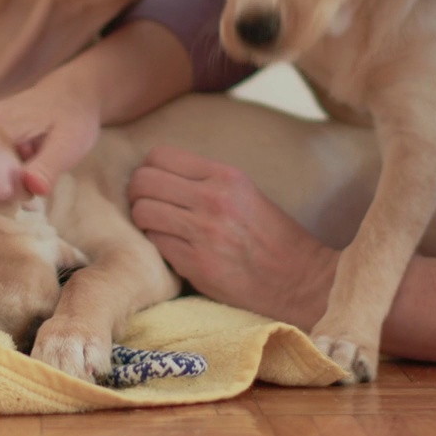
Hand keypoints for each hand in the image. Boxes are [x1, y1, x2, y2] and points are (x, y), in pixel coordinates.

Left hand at [126, 146, 337, 328]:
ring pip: (143, 212)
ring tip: (158, 227)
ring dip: (144, 221)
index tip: (154, 183)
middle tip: (146, 205)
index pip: (160, 155)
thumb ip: (205, 180)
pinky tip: (174, 249)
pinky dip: (158, 246)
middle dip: (137, 193)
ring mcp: (203, 232)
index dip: (149, 169)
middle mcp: (212, 199)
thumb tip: (158, 173)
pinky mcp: (196, 264)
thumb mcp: (245, 192)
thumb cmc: (271, 236)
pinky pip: (155, 244)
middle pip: (143, 181)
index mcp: (226, 176)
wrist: (299, 279)